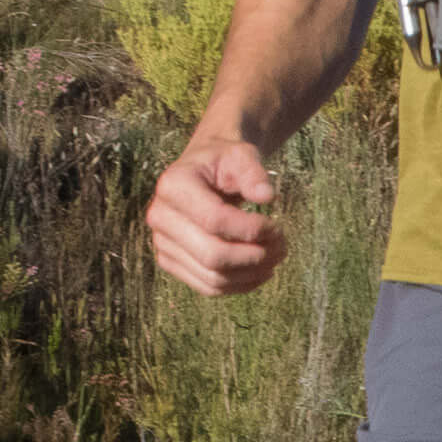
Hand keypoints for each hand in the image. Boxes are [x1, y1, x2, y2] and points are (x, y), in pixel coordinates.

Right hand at [146, 136, 283, 296]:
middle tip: (281, 248)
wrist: (201, 172)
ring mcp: (162, 243)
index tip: (276, 227)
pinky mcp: (170, 262)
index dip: (251, 229)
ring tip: (274, 259)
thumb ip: (254, 172)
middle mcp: (160, 216)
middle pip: (212, 255)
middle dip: (254, 257)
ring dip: (251, 275)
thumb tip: (267, 196)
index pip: (215, 220)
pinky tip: (260, 272)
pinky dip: (238, 286)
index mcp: (173, 185)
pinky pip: (207, 286)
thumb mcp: (241, 156)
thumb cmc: (223, 162)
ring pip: (212, 277)